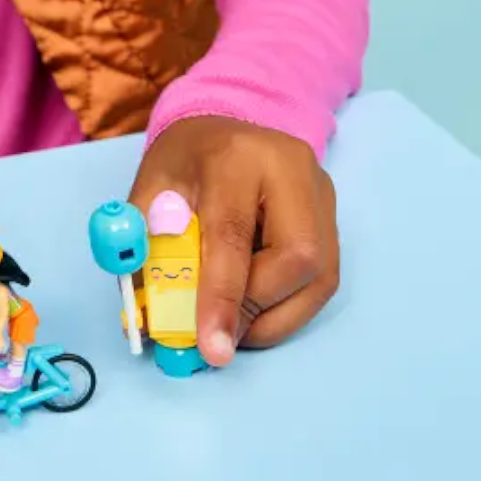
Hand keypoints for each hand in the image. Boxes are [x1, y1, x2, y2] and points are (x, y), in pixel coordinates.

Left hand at [130, 116, 340, 366]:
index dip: (222, 297)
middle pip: (295, 260)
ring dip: (272, 317)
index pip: (234, 235)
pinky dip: (286, 308)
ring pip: (318, 279)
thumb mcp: (150, 193)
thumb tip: (152, 314)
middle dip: (254, 309)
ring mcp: (322, 194)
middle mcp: (294, 171)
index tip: (212, 348)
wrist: (224, 131)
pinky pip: (322, 280)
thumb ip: (147, 246)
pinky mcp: (333, 218)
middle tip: (217, 334)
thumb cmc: (184, 164)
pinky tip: (255, 308)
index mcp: (237, 157)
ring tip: (232, 323)